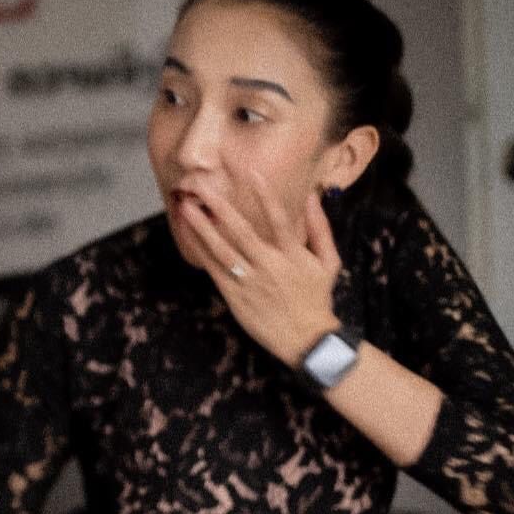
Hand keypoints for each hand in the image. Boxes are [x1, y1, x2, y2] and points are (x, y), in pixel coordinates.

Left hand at [180, 170, 342, 365]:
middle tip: (201, 186)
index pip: (278, 220)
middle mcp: (269, 266)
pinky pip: (215, 270)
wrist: (306, 339)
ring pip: (222, 250)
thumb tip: (312, 196)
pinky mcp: (236, 297)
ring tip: (185, 208)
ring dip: (202, 227)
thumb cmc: (316, 297)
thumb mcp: (328, 262)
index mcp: (293, 256)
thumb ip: (320, 228)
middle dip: (220, 207)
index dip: (265, 196)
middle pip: (242, 232)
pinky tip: (190, 236)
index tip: (251, 173)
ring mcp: (250, 282)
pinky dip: (202, 252)